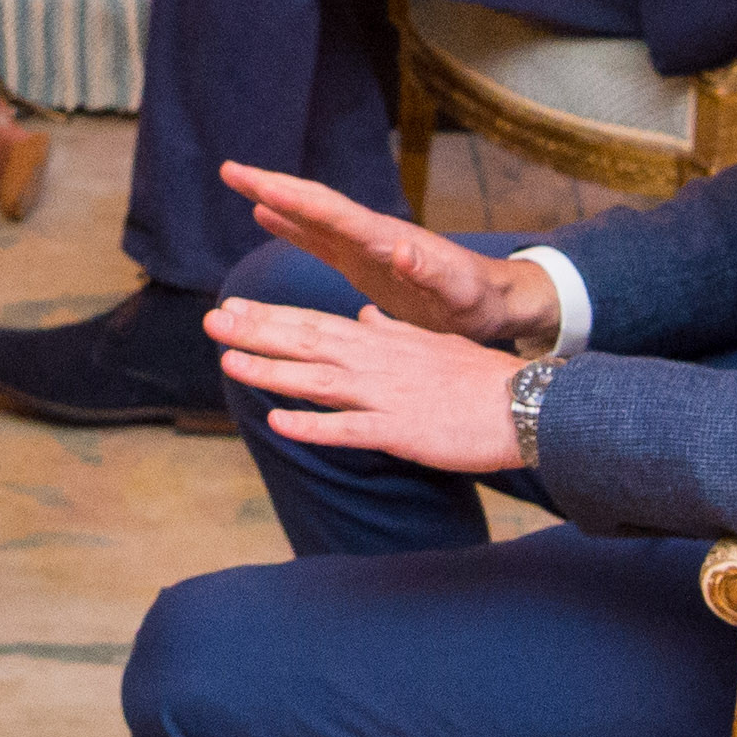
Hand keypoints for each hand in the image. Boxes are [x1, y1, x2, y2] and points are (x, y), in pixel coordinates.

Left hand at [205, 295, 529, 471]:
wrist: (525, 405)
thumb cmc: (478, 378)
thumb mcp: (430, 343)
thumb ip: (392, 331)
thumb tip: (364, 316)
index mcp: (381, 342)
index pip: (314, 323)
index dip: (271, 316)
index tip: (232, 306)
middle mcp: (376, 362)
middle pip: (306, 343)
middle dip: (256, 332)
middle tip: (212, 320)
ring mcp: (385, 396)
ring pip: (318, 381)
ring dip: (271, 372)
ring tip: (229, 361)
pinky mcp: (400, 430)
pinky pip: (350, 430)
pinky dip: (314, 426)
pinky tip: (279, 423)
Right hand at [220, 161, 559, 345]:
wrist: (495, 303)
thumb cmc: (479, 303)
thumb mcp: (459, 293)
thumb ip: (431, 272)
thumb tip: (401, 246)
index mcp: (386, 241)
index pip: (332, 213)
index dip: (293, 199)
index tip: (257, 183)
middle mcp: (371, 235)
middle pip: (313, 204)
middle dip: (272, 186)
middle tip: (229, 169)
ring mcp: (365, 246)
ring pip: (311, 215)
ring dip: (275, 198)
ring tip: (237, 180)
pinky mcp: (364, 261)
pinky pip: (319, 239)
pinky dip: (291, 224)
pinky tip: (265, 215)